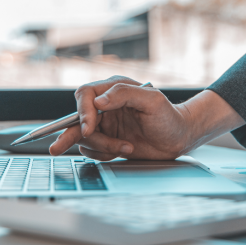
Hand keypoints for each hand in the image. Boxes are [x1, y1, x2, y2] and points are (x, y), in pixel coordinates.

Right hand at [49, 76, 244, 160]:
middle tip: (66, 145)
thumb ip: (124, 94)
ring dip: (101, 147)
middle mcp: (106, 106)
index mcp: (114, 90)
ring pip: (83, 138)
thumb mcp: (152, 100)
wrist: (179, 139)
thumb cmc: (169, 117)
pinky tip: (123, 151)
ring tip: (125, 147)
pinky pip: (91, 150)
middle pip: (77, 118)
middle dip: (78, 134)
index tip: (88, 128)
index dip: (82, 112)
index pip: (85, 95)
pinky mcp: (107, 141)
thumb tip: (98, 101)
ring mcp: (106, 124)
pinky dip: (103, 154)